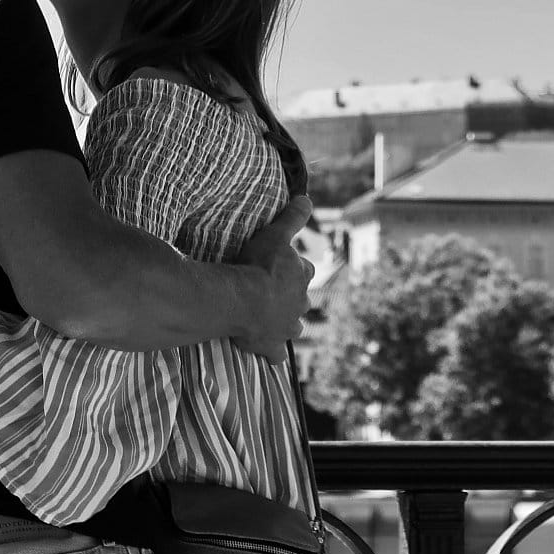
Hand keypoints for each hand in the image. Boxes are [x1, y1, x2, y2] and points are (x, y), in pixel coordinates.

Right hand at [232, 194, 314, 360]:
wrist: (245, 298)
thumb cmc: (260, 264)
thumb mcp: (275, 234)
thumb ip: (292, 217)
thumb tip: (308, 197)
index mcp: (302, 276)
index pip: (305, 270)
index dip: (294, 268)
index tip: (280, 265)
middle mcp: (300, 303)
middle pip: (301, 300)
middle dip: (291, 297)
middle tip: (270, 293)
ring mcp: (287, 327)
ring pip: (293, 327)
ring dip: (284, 324)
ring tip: (268, 319)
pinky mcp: (272, 346)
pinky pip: (277, 355)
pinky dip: (273, 353)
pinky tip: (267, 352)